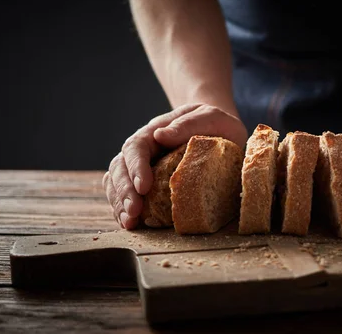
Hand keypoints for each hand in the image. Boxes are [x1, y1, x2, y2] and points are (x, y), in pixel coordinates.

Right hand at [102, 103, 247, 229]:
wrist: (224, 133)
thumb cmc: (218, 125)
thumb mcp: (211, 118)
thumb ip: (187, 125)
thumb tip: (159, 136)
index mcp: (155, 132)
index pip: (136, 147)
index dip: (136, 167)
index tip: (143, 187)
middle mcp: (144, 150)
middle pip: (121, 167)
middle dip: (124, 191)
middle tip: (134, 212)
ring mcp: (143, 167)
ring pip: (117, 182)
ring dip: (120, 203)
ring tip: (129, 223)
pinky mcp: (149, 184)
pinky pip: (127, 195)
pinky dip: (124, 209)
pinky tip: (131, 224)